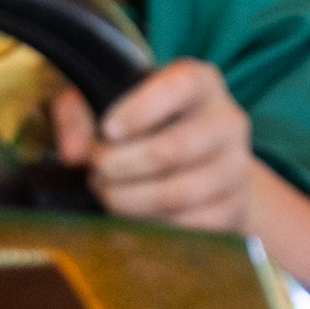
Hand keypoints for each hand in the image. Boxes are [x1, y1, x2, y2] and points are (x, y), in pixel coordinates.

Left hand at [60, 58, 257, 236]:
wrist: (199, 159)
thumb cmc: (145, 124)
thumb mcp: (108, 101)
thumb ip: (78, 113)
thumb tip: (73, 153)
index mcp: (200, 83)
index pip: (179, 88)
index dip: (139, 110)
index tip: (107, 130)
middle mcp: (228, 121)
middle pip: (171, 150)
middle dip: (118, 165)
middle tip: (97, 168)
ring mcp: (236, 167)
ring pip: (176, 194)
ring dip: (128, 199)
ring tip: (109, 191)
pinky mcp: (234, 207)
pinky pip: (187, 225)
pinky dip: (150, 224)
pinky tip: (135, 212)